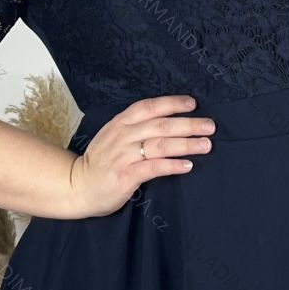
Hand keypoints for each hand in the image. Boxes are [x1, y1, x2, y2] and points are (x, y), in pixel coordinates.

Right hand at [68, 94, 215, 217]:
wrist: (78, 186)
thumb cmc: (101, 162)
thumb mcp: (113, 136)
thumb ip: (135, 128)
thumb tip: (169, 122)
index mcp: (120, 123)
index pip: (149, 107)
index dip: (172, 103)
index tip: (193, 103)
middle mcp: (122, 136)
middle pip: (161, 125)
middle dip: (189, 124)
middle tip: (210, 126)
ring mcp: (123, 156)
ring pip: (160, 145)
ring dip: (186, 144)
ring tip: (206, 145)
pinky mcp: (125, 176)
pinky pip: (153, 167)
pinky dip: (172, 165)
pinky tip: (188, 165)